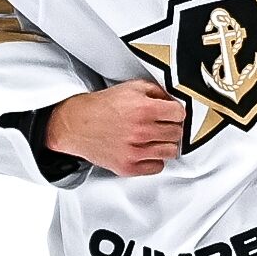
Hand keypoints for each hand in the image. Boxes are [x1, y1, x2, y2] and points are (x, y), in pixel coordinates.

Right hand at [45, 79, 183, 175]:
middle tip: (161, 125)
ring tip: (155, 138)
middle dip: (171, 127)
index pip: (180, 114)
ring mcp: (134, 152)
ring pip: (170, 151)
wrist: (76, 124)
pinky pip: (157, 166)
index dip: (175, 112)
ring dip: (165, 144)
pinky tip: (146, 150)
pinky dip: (154, 159)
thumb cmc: (104, 106)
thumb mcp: (133, 87)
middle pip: (177, 133)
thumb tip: (175, 101)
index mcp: (144, 109)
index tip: (171, 113)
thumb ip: (158, 92)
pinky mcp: (128, 167)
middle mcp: (140, 132)